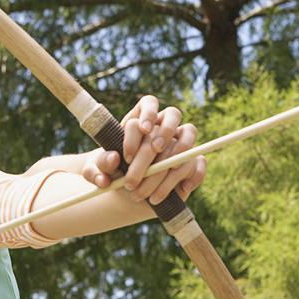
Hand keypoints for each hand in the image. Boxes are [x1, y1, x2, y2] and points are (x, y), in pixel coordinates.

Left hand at [82, 95, 205, 202]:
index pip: (149, 104)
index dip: (144, 118)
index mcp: (141, 119)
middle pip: (173, 114)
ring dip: (180, 148)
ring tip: (166, 169)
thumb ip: (99, 165)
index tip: (135, 142)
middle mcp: (163, 127)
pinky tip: (181, 189)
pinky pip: (199, 163)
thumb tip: (113, 159)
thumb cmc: (112, 174)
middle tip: (154, 150)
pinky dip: (193, 174)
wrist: (127, 193)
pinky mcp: (190, 164)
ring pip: (190, 132)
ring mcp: (180, 144)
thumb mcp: (99, 171)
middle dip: (164, 132)